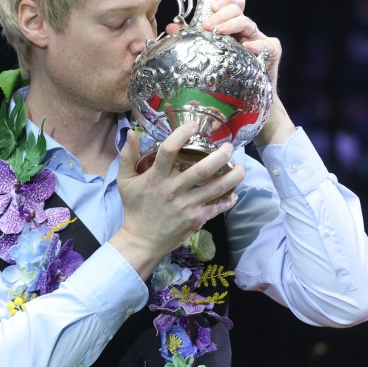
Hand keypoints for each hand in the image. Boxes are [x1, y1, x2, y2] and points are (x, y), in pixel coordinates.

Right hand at [110, 123, 243, 278]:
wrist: (142, 240)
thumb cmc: (135, 208)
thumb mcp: (125, 181)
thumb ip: (128, 156)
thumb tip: (131, 132)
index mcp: (156, 177)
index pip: (168, 151)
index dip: (181, 135)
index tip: (193, 125)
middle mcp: (173, 190)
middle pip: (201, 170)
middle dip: (220, 156)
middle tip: (229, 147)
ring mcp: (187, 205)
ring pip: (216, 189)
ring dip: (233, 177)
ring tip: (242, 167)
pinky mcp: (196, 219)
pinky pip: (217, 207)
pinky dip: (228, 200)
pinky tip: (234, 192)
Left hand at [166, 0, 281, 90]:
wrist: (248, 102)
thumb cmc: (227, 77)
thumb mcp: (208, 55)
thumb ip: (191, 40)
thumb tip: (171, 28)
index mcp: (232, 27)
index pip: (233, 3)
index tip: (212, 7)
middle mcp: (246, 31)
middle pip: (238, 10)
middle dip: (221, 14)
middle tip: (207, 26)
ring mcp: (260, 40)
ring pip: (249, 22)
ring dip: (232, 24)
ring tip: (219, 33)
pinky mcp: (272, 52)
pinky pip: (269, 44)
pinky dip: (259, 44)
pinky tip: (248, 47)